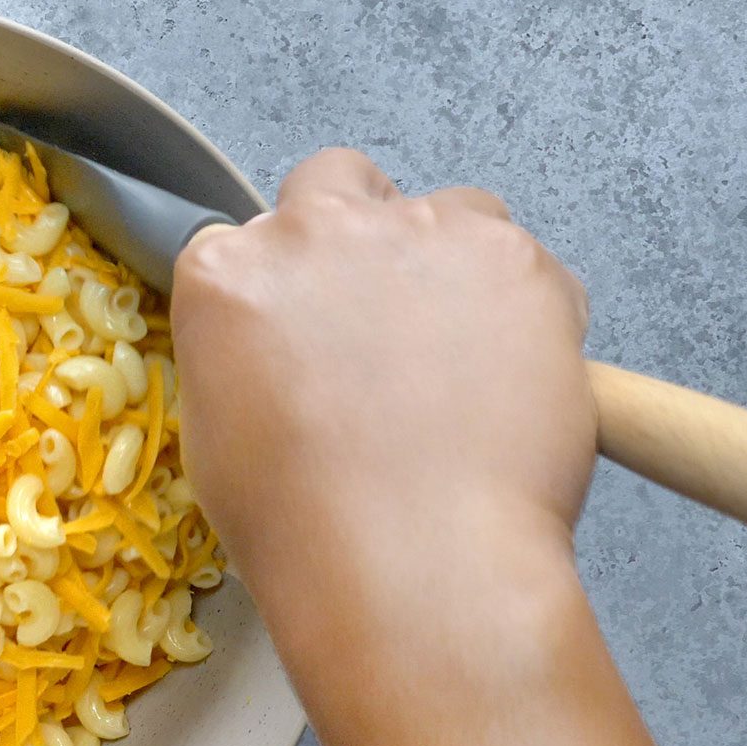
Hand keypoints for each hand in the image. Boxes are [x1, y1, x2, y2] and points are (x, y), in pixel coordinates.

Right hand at [172, 148, 595, 604]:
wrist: (410, 563)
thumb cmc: (301, 526)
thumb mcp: (220, 435)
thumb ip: (249, 354)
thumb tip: (292, 349)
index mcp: (225, 272)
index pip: (249, 241)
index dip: (288, 288)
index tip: (310, 334)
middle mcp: (314, 229)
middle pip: (337, 182)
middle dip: (359, 233)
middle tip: (386, 322)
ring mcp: (419, 234)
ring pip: (448, 211)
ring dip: (451, 263)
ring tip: (463, 362)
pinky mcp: (515, 260)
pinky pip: (527, 264)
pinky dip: (526, 312)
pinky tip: (511, 387)